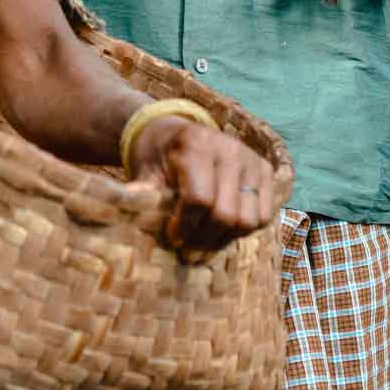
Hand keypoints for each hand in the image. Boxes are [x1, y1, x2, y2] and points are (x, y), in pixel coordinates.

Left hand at [128, 117, 277, 254]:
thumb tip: (123, 213)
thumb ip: (142, 194)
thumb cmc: (158, 158)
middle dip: (204, 240)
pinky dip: (243, 231)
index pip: (199, 198)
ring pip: (249, 219)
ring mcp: (251, 158)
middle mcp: (229, 148)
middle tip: (188, 256)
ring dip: (224, 240)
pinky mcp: (265, 170)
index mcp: (195, 143)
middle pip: (226, 213)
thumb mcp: (145, 171)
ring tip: (204, 247)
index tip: (172, 239)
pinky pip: (264, 216)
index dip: (185, 226)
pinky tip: (221, 232)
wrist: (175, 134)